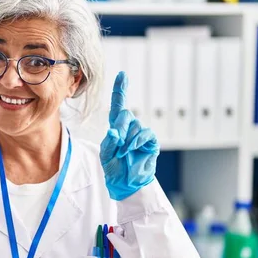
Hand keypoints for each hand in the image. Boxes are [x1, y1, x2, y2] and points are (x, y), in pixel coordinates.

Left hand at [100, 71, 159, 200]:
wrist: (126, 182)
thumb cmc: (114, 167)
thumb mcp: (106, 154)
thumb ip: (110, 142)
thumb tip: (115, 132)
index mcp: (117, 127)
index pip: (119, 105)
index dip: (120, 90)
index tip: (122, 75)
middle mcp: (130, 127)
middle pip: (125, 115)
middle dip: (120, 127)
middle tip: (117, 142)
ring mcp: (141, 133)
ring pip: (135, 126)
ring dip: (127, 140)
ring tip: (124, 153)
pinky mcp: (150, 141)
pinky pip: (145, 134)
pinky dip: (136, 142)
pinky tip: (132, 150)